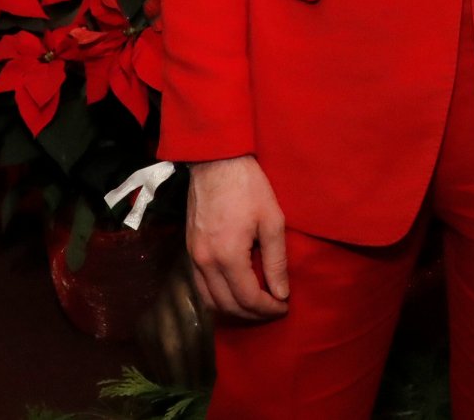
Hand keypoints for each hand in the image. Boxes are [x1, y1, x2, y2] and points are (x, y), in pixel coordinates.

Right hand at [187, 155, 289, 320]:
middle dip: (252, 313)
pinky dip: (217, 296)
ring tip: (255, 305)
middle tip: (273, 308)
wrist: (215, 161)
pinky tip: (233, 292)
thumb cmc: (248, 186)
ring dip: (233, 309)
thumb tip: (281, 293)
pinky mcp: (189, 249)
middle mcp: (205, 262)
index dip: (268, 308)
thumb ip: (276, 261)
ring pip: (210, 300)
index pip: (247, 298)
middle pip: (227, 305)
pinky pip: (200, 285)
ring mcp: (193, 256)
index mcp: (227, 256)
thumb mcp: (272, 220)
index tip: (284, 306)